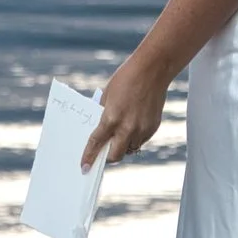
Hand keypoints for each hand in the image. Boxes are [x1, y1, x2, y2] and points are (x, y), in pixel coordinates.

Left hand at [82, 55, 167, 169]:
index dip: (89, 157)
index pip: (97, 143)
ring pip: (130, 149)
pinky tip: (134, 124)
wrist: (152, 70)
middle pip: (115, 155)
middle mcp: (127, 128)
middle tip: (105, 153)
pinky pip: (141, 140)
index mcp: (111, 118)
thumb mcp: (107, 96)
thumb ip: (104, 114)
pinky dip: (135, 137)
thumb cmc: (126, 79)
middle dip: (109, 157)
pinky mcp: (153, 127)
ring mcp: (142, 129)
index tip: (84, 167)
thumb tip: (100, 130)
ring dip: (124, 146)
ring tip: (121, 134)